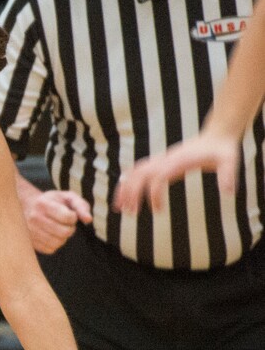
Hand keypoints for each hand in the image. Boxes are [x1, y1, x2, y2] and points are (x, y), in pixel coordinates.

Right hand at [18, 186, 91, 253]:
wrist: (28, 207)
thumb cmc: (52, 201)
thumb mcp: (67, 197)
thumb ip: (81, 206)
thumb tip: (88, 220)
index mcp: (43, 204)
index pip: (68, 217)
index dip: (73, 217)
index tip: (70, 214)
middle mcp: (34, 218)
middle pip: (64, 232)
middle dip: (70, 229)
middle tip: (66, 224)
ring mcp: (30, 232)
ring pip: (57, 242)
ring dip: (63, 238)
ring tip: (58, 229)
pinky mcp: (31, 243)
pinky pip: (50, 249)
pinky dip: (55, 244)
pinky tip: (52, 235)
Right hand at [114, 133, 241, 213]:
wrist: (217, 136)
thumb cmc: (223, 150)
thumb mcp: (230, 162)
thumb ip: (228, 176)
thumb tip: (229, 193)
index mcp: (178, 161)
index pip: (159, 177)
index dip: (155, 195)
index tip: (158, 212)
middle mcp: (166, 159)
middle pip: (141, 174)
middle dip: (132, 193)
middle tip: (129, 213)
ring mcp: (161, 159)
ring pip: (135, 172)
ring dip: (125, 189)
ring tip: (118, 208)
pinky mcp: (160, 161)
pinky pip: (137, 170)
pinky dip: (127, 182)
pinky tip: (123, 194)